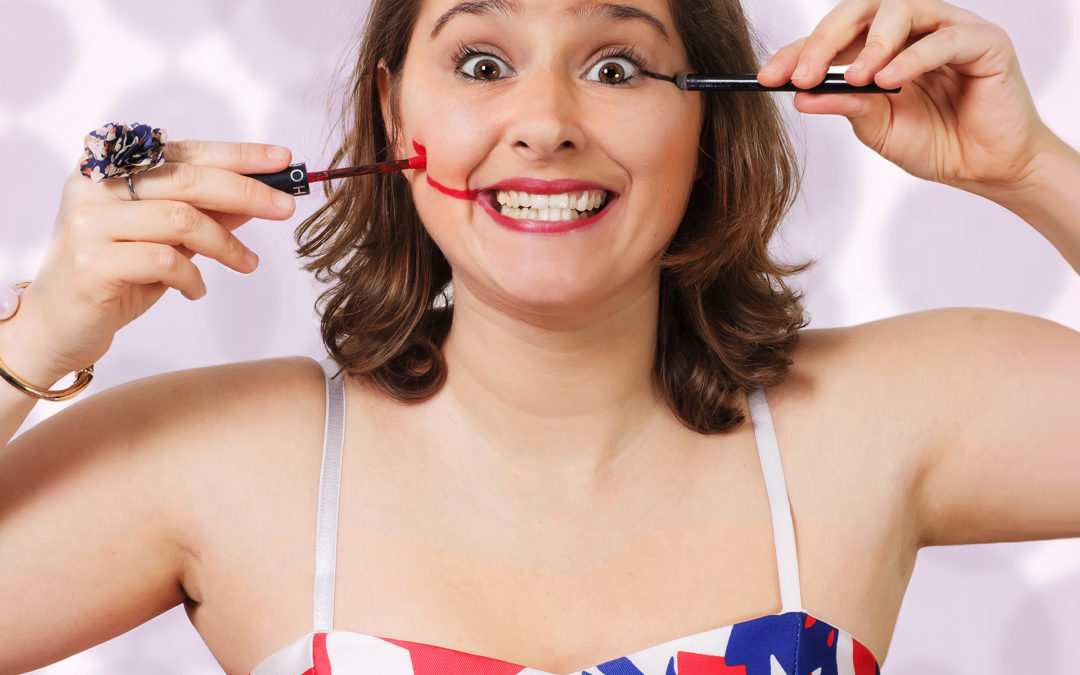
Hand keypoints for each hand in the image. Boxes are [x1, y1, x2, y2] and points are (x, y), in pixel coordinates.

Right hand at [8, 141, 294, 381]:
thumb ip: (205, 215)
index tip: (282, 159)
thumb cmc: (115, 277)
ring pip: (181, 220)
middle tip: (285, 209)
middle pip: (188, 180)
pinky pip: (165, 261)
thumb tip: (257, 198)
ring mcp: (90, 223)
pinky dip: (193, 276)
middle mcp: (96, 187)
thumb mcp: (166, 239)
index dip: (237, 155)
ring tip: (247, 264)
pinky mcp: (93, 263)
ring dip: (226, 244)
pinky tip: (196, 289)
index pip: (185, 152)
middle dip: (246, 192)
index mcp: (111, 168)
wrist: (57, 326)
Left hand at [759, 0, 1052, 196]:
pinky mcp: (984, 41)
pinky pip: (945, 38)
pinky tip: (892, 80)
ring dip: (872, 44)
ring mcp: (948, 29)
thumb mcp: (877, 127)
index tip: (766, 79)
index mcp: (880, 47)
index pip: (832, 38)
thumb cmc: (936, 142)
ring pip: (902, 10)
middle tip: (802, 74)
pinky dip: (913, 57)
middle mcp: (912, 29)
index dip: (797, 53)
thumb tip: (801, 95)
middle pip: (861, 10)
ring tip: (856, 78)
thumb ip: (844, 105)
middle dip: (825, 41)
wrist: (986, 167)